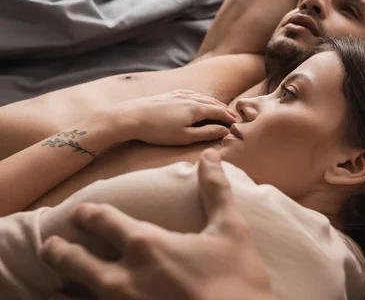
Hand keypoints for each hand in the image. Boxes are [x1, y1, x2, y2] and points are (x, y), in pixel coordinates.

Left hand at [40, 149, 273, 299]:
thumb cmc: (238, 280)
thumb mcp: (230, 230)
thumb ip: (215, 190)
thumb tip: (211, 154)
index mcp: (146, 245)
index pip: (102, 220)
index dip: (88, 214)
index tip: (82, 212)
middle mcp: (122, 278)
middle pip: (72, 259)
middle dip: (58, 250)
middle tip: (52, 245)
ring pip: (71, 296)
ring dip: (61, 287)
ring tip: (56, 285)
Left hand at [113, 90, 236, 145]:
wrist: (131, 117)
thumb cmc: (158, 131)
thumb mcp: (185, 136)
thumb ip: (207, 133)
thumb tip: (225, 131)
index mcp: (197, 108)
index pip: (219, 111)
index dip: (230, 118)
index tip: (238, 123)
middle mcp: (190, 97)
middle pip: (213, 102)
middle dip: (224, 109)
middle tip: (234, 117)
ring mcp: (179, 94)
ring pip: (203, 96)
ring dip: (214, 103)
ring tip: (220, 109)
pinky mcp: (169, 94)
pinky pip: (192, 93)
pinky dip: (202, 98)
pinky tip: (200, 100)